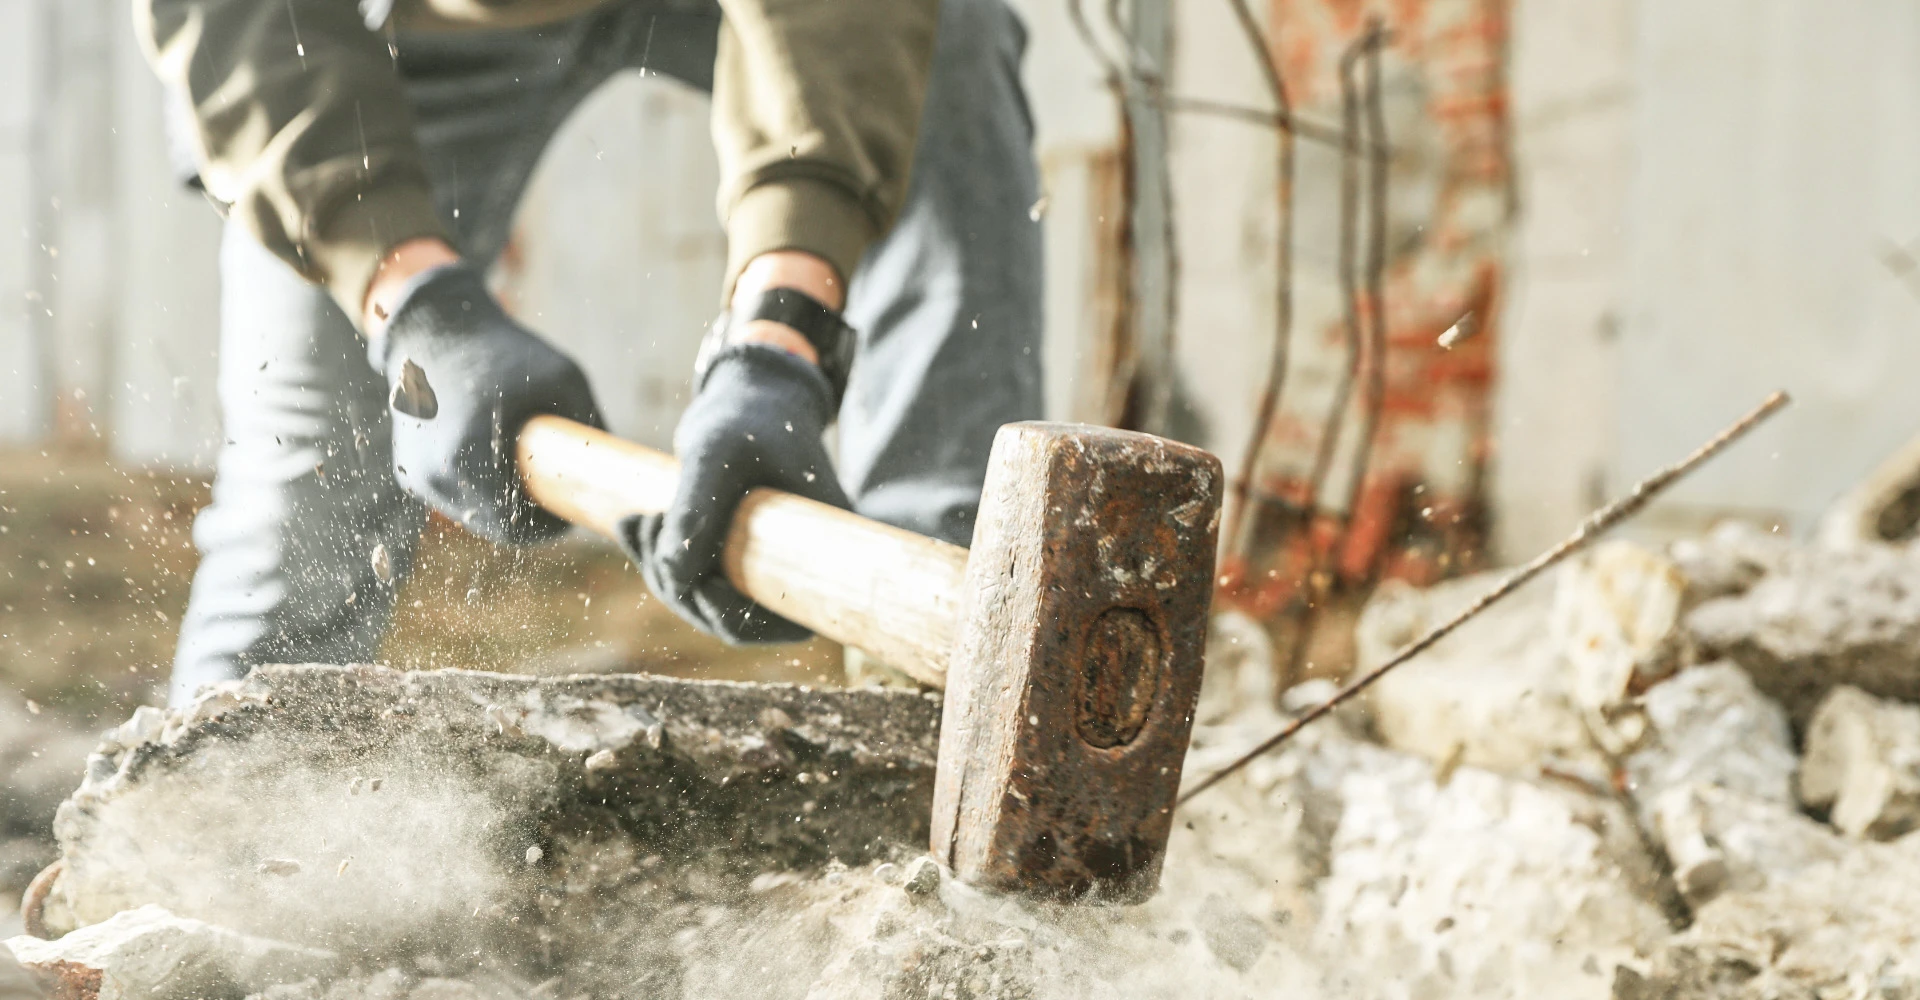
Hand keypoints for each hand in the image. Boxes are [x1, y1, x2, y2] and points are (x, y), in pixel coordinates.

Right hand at [374, 263, 603, 544]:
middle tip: (556, 500)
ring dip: (501, 507)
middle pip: (493, 527)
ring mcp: (416, 473)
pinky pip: (452, 497)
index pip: (512, 528)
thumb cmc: (503, 351)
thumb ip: (591, 422)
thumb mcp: (563, 379)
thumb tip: (620, 465)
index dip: (547, 528)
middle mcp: (435, 473)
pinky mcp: (409, 468)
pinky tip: (498, 466)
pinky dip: (477, 491)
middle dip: (527, 519)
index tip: (570, 512)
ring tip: (528, 479)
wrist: (438, 329)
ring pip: (471, 515)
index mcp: (468, 456)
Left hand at [618, 343, 849, 641]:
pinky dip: (656, 555)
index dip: (736, 618)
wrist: (750, 393)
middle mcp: (796, 564)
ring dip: (661, 569)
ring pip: (705, 599)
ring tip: (641, 519)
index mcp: (819, 548)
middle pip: (735, 617)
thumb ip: (696, 509)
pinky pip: (692, 576)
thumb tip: (672, 576)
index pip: (785, 620)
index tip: (698, 584)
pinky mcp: (734, 552)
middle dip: (682, 587)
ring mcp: (763, 561)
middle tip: (652, 527)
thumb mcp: (718, 452)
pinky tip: (632, 523)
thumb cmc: (747, 417)